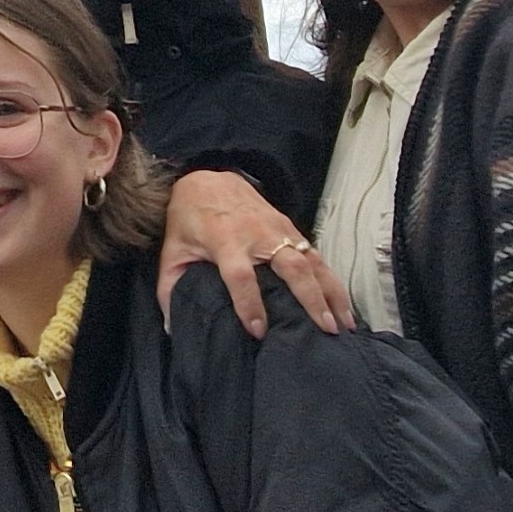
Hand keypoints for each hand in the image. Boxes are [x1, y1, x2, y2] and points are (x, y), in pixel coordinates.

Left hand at [161, 169, 351, 337]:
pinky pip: (317, 256)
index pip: (240, 276)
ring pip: (312, 261)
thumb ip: (169, 287)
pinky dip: (333, 281)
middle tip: (324, 328)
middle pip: (290, 267)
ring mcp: (279, 231)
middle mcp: (257, 235)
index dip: (248, 303)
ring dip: (331, 293)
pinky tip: (343, 305)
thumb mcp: (173, 250)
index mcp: (225, 241)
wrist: (208, 181)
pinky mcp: (292, 229)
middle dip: (309, 298)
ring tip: (343, 324)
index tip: (258, 330)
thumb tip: (173, 327)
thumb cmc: (189, 219)